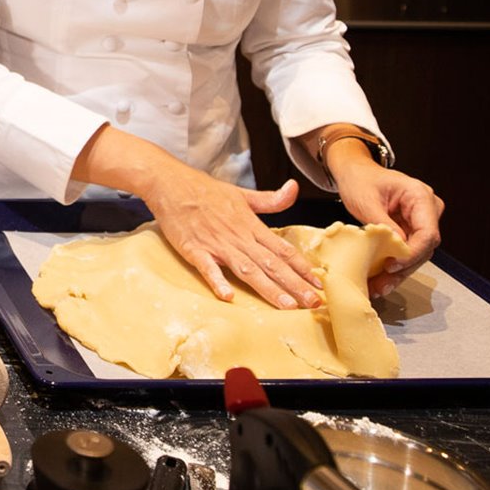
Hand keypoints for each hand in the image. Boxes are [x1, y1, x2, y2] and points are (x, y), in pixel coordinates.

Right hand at [72, 125, 324, 309]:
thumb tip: (294, 188)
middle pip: (271, 264)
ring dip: (268, 288)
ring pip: (247, 270)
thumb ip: (269, 199)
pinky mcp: (194, 249)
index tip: (319, 284)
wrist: (171, 183)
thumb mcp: (242, 193)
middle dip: (294, 285)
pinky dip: (218, 280)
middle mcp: (238, 237)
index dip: (301, 267)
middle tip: (314, 303)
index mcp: (250, 225)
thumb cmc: (206, 190)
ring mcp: (216, 244)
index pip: (282, 249)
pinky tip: (228, 296)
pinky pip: (208, 268)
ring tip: (287, 306)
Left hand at [332, 156, 442, 296]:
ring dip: (397, 273)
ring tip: (377, 287)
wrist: (355, 173)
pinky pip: (406, 252)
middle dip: (402, 268)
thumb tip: (397, 249)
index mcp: (420, 196)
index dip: (412, 253)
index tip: (393, 265)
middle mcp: (426, 209)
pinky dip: (393, 266)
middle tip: (382, 283)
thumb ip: (383, 224)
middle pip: (423, 248)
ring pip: (415, 255)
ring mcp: (420, 221)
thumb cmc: (360, 180)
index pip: (427, 233)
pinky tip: (380, 281)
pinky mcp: (410, 231)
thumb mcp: (366, 200)